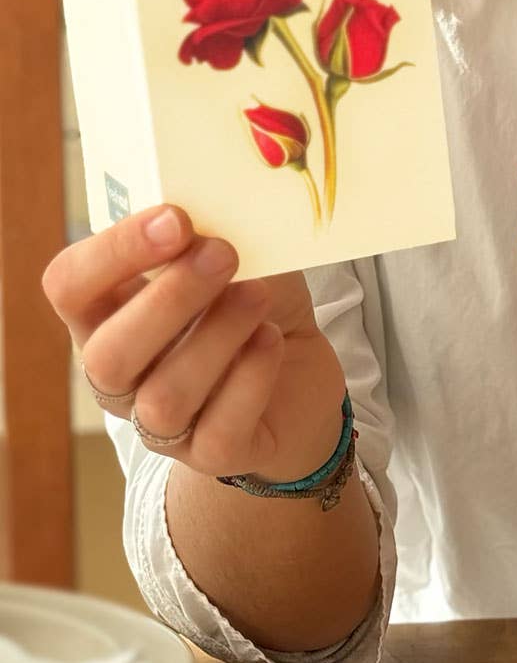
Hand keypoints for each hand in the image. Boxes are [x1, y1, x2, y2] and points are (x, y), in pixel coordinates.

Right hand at [43, 207, 347, 481]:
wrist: (301, 373)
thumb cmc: (252, 304)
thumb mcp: (236, 257)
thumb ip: (213, 235)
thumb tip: (215, 209)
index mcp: (108, 315)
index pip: (69, 286)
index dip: (112, 252)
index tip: (175, 218)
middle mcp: (121, 376)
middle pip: (107, 355)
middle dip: (168, 299)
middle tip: (224, 254)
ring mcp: (163, 424)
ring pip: (164, 398)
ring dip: (216, 337)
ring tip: (258, 297)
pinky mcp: (215, 452)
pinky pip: (219, 429)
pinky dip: (250, 378)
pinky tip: (272, 341)